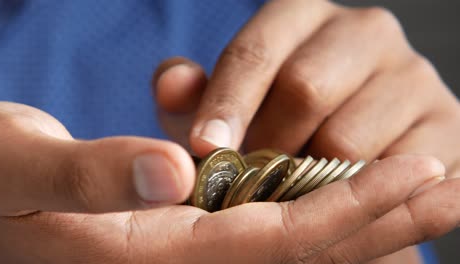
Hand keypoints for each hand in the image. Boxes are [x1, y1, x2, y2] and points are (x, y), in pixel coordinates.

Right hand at [0, 109, 451, 262]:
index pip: (276, 241)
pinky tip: (350, 187)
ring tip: (428, 181)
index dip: (354, 208)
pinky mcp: (178, 226)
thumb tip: (172, 170)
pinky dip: (315, 203)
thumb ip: (89, 178)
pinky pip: (262, 222)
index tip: (424, 171)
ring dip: (362, 209)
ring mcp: (183, 246)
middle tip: (457, 181)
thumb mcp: (19, 171)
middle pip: (305, 249)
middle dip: (385, 216)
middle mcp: (179, 259)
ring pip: (292, 236)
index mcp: (149, 254)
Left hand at [154, 0, 459, 261]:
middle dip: (269, 145)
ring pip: (347, 138)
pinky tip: (332, 199)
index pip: (257, 51)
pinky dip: (355, 195)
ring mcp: (413, 75)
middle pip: (306, 89)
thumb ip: (195, 94)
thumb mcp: (230, 107)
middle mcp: (365, 32)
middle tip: (248, 181)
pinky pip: (393, 172)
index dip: (226, 102)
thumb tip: (172, 85)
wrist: (346, 147)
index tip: (205, 147)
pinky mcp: (447, 123)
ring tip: (289, 192)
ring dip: (308, 178)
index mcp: (306, 16)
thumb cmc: (276, 122)